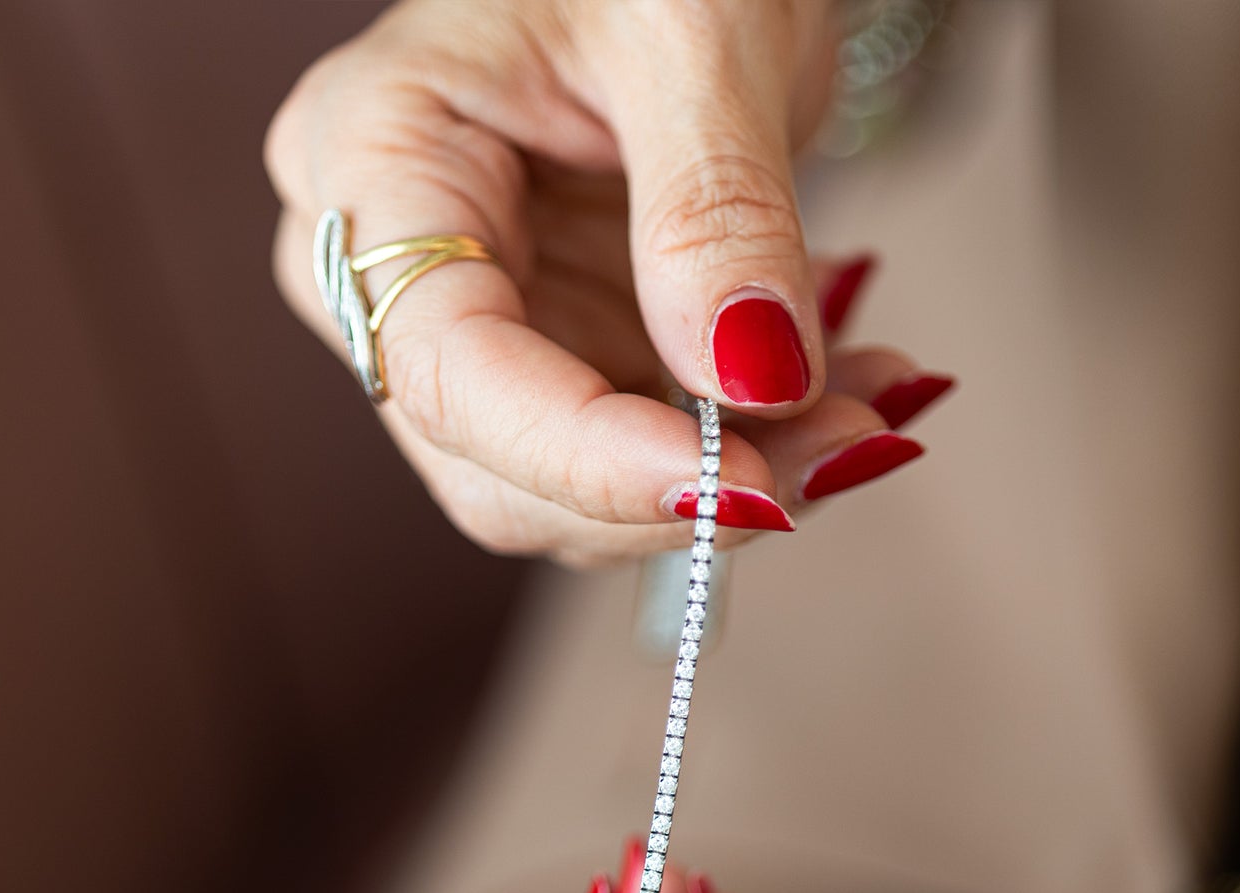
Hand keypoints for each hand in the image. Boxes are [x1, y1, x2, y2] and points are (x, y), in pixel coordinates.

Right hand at [266, 0, 944, 563]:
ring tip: (867, 410)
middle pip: (503, 470)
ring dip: (734, 485)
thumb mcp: (695, 37)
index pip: (449, 370)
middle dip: (677, 490)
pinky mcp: (557, 367)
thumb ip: (715, 213)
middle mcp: (393, 273)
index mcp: (373, 158)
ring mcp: (478, 334)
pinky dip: (753, 455)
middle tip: (843, 443)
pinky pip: (645, 463)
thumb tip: (752, 382)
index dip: (588, 454)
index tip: (739, 485)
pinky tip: (846, 399)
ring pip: (579, 499)